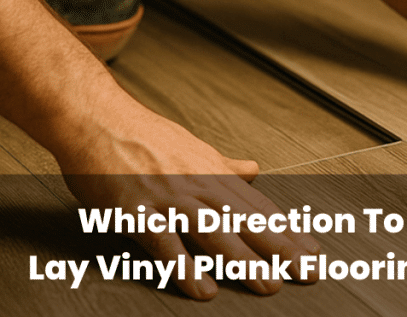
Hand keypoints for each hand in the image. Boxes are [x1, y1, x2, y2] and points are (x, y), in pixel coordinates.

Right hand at [55, 94, 318, 299]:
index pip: (258, 206)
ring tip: (268, 285)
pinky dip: (185, 268)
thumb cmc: (140, 133)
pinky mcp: (138, 212)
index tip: (311, 252)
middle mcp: (197, 184)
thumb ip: (223, 164)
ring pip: (214, 232)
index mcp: (212, 171)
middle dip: (280, 248)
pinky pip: (166, 244)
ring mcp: (169, 198)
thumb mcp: (191, 145)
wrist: (95, 118)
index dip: (288, 231)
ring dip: (244, 261)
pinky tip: (203, 289)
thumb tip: (253, 169)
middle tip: (307, 272)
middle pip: (246, 220)